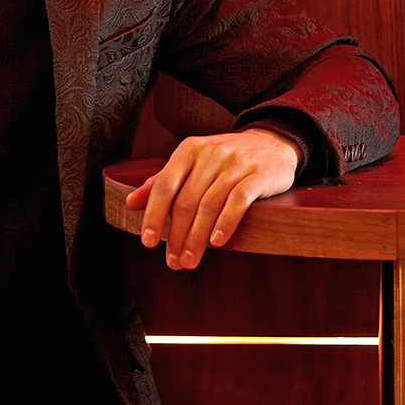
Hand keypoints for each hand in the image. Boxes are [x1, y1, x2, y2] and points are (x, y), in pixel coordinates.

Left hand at [123, 127, 300, 270]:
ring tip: (190, 260)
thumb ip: (164, 181)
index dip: (153, 214)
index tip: (148, 242)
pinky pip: (238, 201)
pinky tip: (217, 242)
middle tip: (173, 261)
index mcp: (189, 149)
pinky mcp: (258, 174)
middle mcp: (210, 153)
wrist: (273, 143)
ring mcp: (235, 163)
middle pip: (186, 200)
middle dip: (177, 235)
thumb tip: (131, 202)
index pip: (164, 184)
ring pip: (210, 204)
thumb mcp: (193, 162)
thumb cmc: (226, 159)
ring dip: (197, 238)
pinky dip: (225, 223)